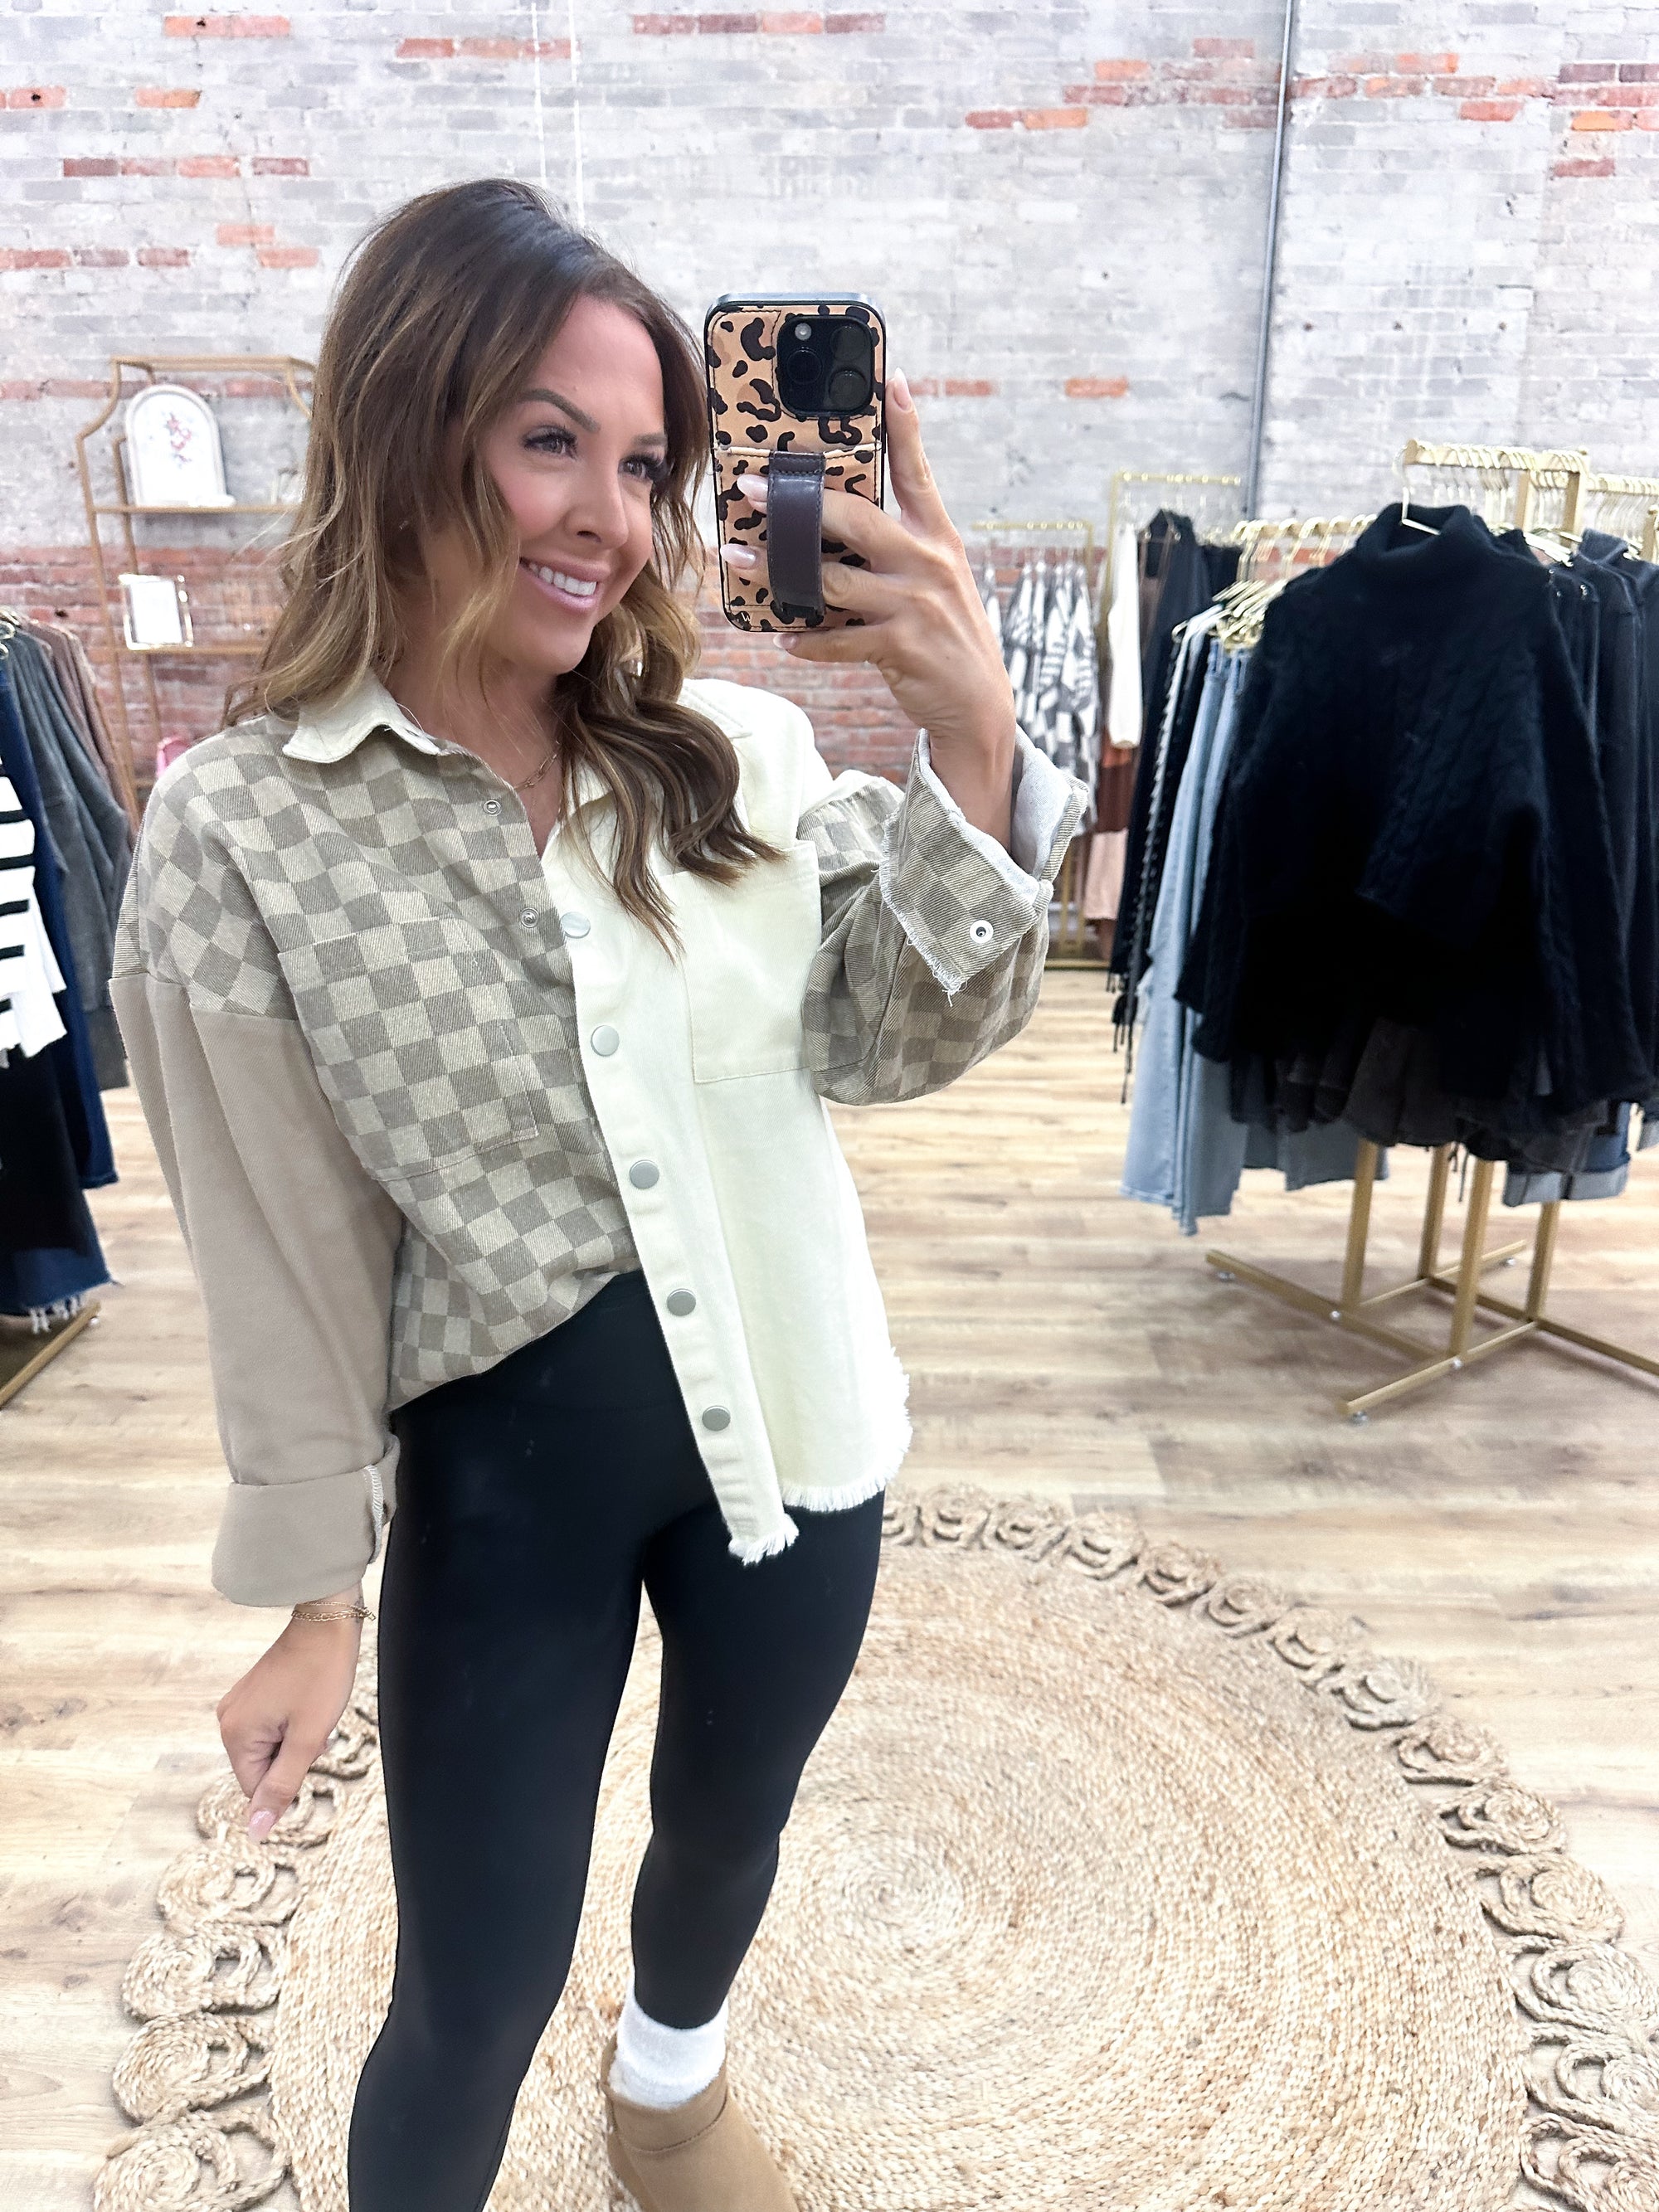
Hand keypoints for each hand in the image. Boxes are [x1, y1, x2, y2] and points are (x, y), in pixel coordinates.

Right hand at [216, 1587, 363, 1841]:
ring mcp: (239, 1704)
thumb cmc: (321, 1675)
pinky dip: (293, 1724)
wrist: (326, 1619)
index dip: (290, 1776)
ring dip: (296, 1739)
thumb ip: (282, 1786)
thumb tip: (257, 1831)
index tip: (312, 1746)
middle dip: (293, 1755)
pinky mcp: (253, 1693)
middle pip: (262, 1767)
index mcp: (234, 1734)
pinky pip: (271, 1727)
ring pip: (270, 1747)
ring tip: (314, 1710)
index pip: (257, 1787)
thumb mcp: (308, 1738)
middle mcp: (227, 1720)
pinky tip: (309, 1703)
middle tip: (315, 1725)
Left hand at [717, 370, 1017, 760]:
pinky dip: (808, 641)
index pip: (918, 473)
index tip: (890, 380)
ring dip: (778, 572)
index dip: (904, 427)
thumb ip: (898, 547)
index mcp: (937, 537)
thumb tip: (835, 523)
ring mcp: (914, 605)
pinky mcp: (901, 646)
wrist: (979, 702)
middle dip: (799, 504)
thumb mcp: (936, 578)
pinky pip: (839, 639)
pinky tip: (786, 640)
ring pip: (832, 579)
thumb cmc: (944, 632)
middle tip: (752, 489)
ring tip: (738, 560)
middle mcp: (927, 562)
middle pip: (855, 519)